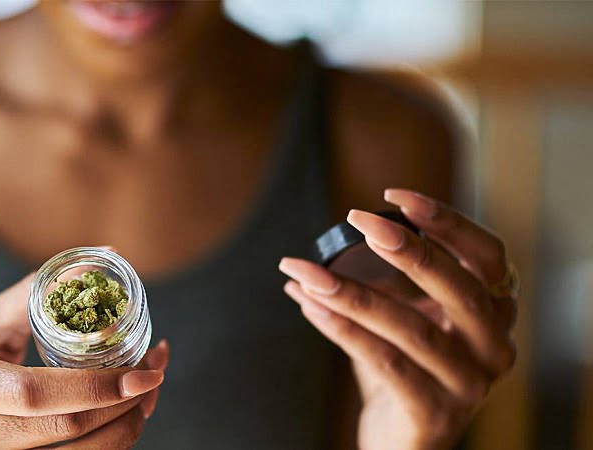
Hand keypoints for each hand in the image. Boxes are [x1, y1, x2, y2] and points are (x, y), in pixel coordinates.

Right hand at [0, 274, 168, 449]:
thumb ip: (34, 294)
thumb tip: (95, 261)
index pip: (34, 392)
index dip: (96, 385)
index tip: (144, 370)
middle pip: (62, 429)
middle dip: (121, 406)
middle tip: (155, 377)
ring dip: (123, 429)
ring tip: (147, 397)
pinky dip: (106, 446)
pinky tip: (123, 419)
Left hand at [279, 189, 515, 449]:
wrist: (404, 443)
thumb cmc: (404, 372)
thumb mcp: (400, 321)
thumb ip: (372, 287)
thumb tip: (305, 263)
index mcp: (494, 313)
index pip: (488, 255)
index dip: (448, 222)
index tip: (396, 196)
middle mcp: (494, 347)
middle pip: (462, 287)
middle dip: (408, 249)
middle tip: (359, 219)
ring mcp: (469, 384)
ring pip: (413, 328)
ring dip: (353, 293)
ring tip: (306, 272)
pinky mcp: (435, 413)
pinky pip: (386, 363)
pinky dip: (344, 330)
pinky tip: (310, 306)